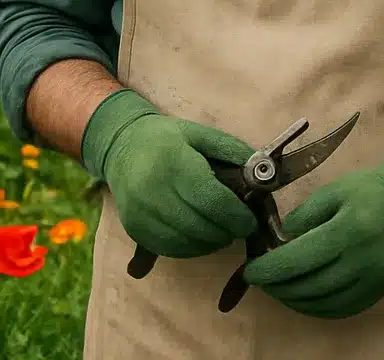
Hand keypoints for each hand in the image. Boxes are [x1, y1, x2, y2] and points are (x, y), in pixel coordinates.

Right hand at [81, 89, 256, 257]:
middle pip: (201, 227)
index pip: (212, 201)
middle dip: (226, 231)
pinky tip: (200, 235)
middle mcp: (154, 191)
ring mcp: (141, 214)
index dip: (236, 217)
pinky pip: (169, 250)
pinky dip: (191, 248)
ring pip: (186, 244)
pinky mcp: (134, 230)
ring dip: (211, 242)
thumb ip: (231, 151)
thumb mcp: (200, 134)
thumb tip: (261, 172)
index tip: (249, 221)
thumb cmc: (166, 139)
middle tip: (238, 225)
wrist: (121, 146)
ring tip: (220, 229)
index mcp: (175, 163)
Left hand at [243, 145, 383, 318]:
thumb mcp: (334, 191)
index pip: (298, 260)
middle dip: (277, 287)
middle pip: (307, 287)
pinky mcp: (379, 291)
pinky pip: (341, 309)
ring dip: (293, 300)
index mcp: (348, 230)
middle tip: (260, 279)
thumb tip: (277, 242)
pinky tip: (303, 297)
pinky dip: (316, 308)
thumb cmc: (372, 190)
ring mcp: (372, 281)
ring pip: (322, 304)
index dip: (269, 270)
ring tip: (278, 287)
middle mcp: (361, 261)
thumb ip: (304, 217)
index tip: (250, 270)